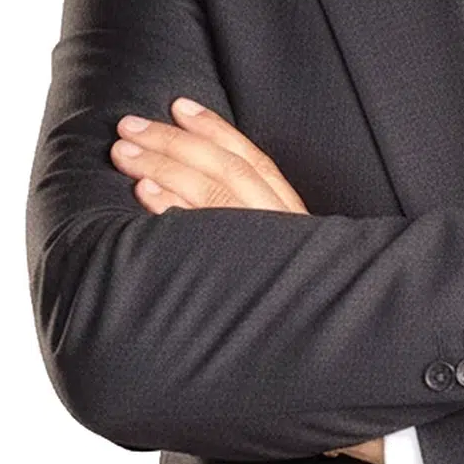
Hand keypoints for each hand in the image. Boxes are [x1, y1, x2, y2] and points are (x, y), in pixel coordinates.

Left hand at [109, 98, 381, 463]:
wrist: (338, 358)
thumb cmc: (304, 303)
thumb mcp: (287, 252)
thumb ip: (255, 223)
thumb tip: (202, 196)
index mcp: (288, 211)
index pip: (250, 156)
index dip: (214, 128)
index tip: (178, 104)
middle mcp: (278, 221)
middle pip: (222, 167)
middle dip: (172, 141)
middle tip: (129, 126)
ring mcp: (264, 245)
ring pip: (211, 191)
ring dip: (163, 167)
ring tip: (124, 153)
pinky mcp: (248, 274)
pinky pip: (207, 235)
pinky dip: (174, 211)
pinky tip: (145, 198)